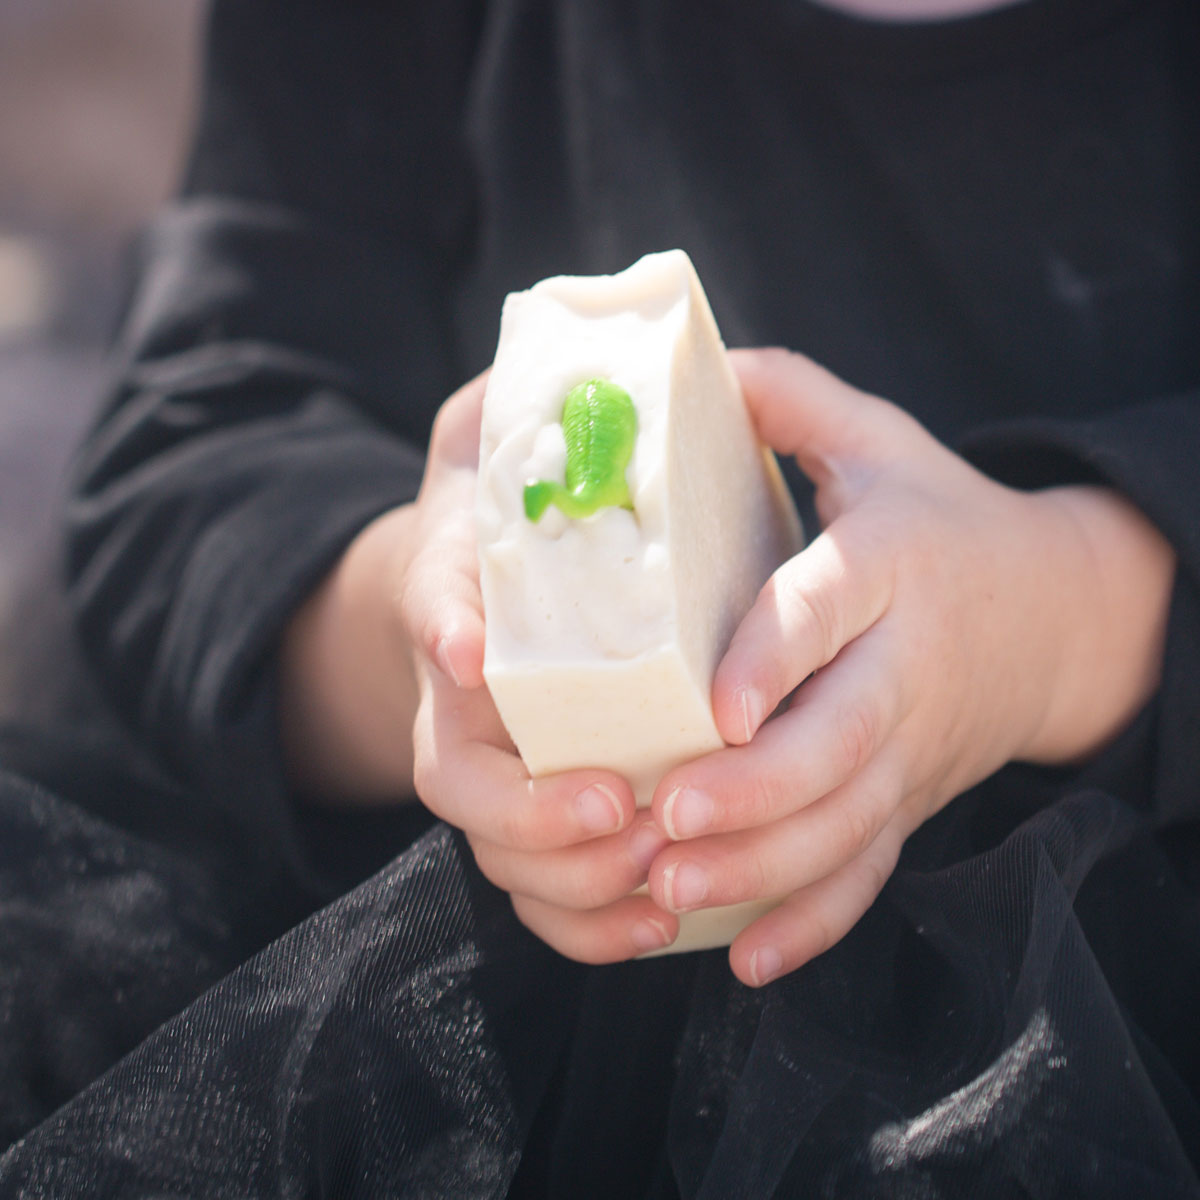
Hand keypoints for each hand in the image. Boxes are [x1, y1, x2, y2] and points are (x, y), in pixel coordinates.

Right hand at [281, 374, 677, 959]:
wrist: (499, 586)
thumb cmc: (510, 508)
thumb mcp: (496, 436)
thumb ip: (515, 405)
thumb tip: (562, 365)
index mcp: (461, 602)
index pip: (432, 614)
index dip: (448, 634)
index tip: (478, 655)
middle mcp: (466, 703)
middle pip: (459, 784)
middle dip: (531, 813)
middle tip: (616, 810)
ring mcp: (499, 769)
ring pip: (501, 857)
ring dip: (574, 886)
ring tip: (657, 882)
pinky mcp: (545, 817)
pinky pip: (547, 894)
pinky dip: (593, 924)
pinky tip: (661, 920)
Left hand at [646, 348, 1174, 987]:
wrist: (1052, 611)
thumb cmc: (939, 517)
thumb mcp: (877, 439)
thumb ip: (788, 394)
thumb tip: (690, 360)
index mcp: (891, 568)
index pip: (828, 609)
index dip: (776, 655)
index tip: (715, 706)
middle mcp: (904, 668)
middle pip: (841, 744)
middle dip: (757, 792)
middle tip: (665, 818)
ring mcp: (912, 749)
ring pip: (846, 826)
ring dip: (761, 868)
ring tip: (668, 889)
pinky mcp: (911, 800)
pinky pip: (869, 874)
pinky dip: (814, 923)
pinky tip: (745, 958)